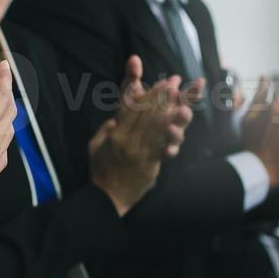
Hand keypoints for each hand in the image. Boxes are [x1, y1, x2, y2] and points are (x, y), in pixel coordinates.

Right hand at [88, 56, 194, 214]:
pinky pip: (162, 147)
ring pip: (157, 126)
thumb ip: (108, 128)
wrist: (107, 197)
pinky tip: (179, 128)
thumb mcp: (96, 145)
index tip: (159, 79)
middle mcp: (126, 139)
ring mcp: (138, 152)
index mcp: (114, 132)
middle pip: (146, 111)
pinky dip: (172, 137)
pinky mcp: (149, 164)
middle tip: (175, 81)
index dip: (145, 89)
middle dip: (162, 94)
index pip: (130, 105)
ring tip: (182, 98)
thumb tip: (117, 116)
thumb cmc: (101, 170)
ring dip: (171, 110)